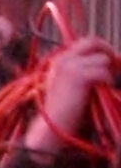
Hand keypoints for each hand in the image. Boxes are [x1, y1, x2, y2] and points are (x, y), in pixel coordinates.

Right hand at [24, 36, 114, 154]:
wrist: (52, 125)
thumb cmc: (63, 110)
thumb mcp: (69, 84)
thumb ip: (83, 69)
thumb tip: (107, 60)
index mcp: (59, 60)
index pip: (85, 42)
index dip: (102, 48)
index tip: (110, 61)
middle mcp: (63, 59)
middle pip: (93, 42)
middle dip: (108, 51)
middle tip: (115, 66)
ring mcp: (70, 67)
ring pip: (102, 58)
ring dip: (109, 71)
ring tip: (105, 84)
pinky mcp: (78, 77)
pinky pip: (103, 72)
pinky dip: (107, 80)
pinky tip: (101, 90)